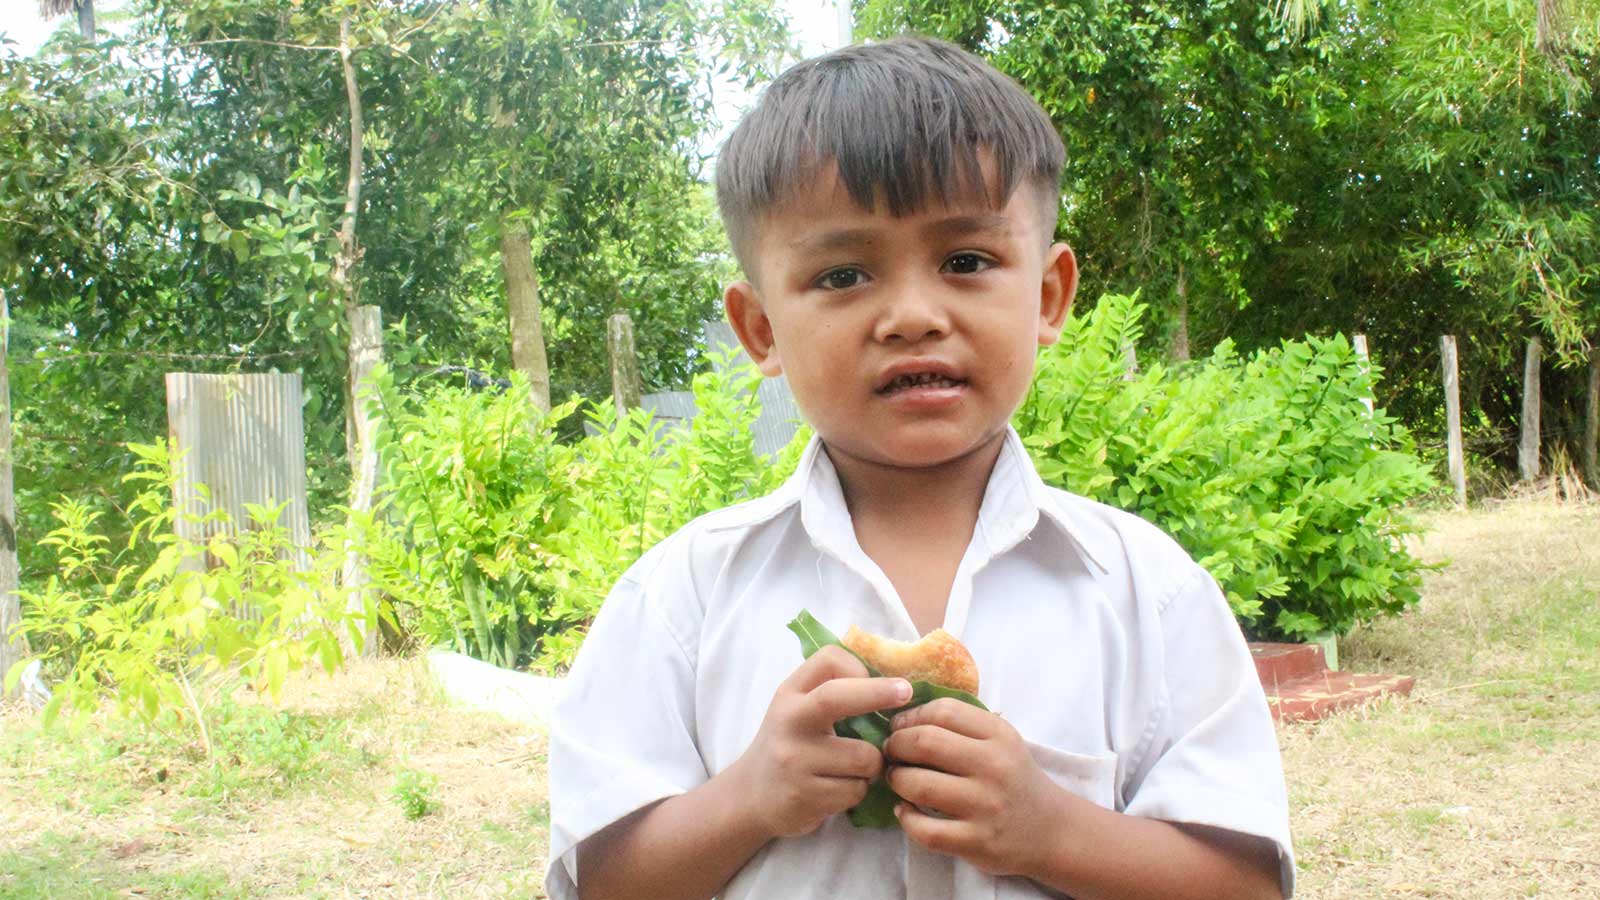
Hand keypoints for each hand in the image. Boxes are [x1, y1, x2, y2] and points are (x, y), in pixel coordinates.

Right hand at [732, 645, 911, 839]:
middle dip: (878, 693)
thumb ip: (831, 690)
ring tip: (854, 768)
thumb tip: (890, 679)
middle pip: (837, 698)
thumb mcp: (798, 708)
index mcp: (790, 693)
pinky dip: (858, 790)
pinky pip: (856, 790)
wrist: (751, 796)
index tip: (883, 680)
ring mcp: (795, 759)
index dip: (860, 667)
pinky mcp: (804, 795)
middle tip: (905, 692)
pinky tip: (839, 789)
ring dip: (872, 765)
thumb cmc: (789, 744)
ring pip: (864, 756)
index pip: (828, 661)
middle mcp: (789, 721)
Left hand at [885, 698, 1073, 877]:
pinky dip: (905, 818)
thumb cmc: (1013, 778)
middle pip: (924, 742)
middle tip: (892, 752)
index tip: (900, 727)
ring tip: (897, 779)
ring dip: (896, 780)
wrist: (1050, 830)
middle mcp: (994, 767)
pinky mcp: (977, 842)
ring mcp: (986, 806)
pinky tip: (906, 811)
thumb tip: (901, 715)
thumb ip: (960, 725)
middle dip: (896, 745)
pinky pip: (924, 829)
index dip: (910, 716)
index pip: (943, 710)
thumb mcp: (999, 741)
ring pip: (918, 785)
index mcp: (999, 735)